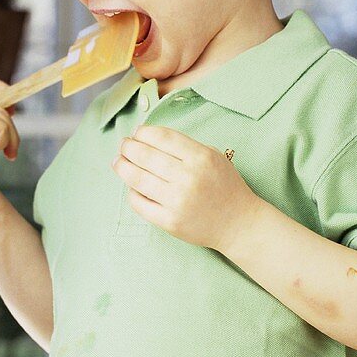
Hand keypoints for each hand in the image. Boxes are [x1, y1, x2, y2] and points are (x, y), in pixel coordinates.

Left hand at [112, 125, 260, 251]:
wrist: (238, 223)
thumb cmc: (224, 186)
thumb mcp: (212, 157)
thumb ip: (184, 146)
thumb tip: (146, 137)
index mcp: (201, 157)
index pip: (162, 137)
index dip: (143, 133)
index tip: (137, 133)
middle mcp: (188, 178)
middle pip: (145, 156)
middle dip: (128, 147)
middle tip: (123, 145)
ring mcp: (177, 201)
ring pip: (137, 179)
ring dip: (122, 167)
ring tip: (118, 162)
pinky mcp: (169, 221)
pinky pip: (140, 203)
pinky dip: (132, 192)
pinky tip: (132, 186)